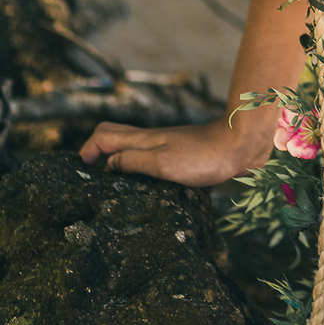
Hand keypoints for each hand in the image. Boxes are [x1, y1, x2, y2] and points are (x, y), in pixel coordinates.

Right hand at [78, 116, 272, 187]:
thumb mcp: (162, 163)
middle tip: (92, 179)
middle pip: (115, 138)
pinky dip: (141, 171)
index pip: (104, 135)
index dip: (87, 150)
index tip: (81, 172)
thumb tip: (107, 166)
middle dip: (97, 153)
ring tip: (113, 189)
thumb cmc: (204, 155)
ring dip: (118, 163)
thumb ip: (133, 162)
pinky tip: (146, 190)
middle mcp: (152, 141)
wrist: (242, 145)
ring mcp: (167, 147)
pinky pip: (153, 160)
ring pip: (133, 150)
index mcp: (144, 140)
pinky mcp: (182, 157)